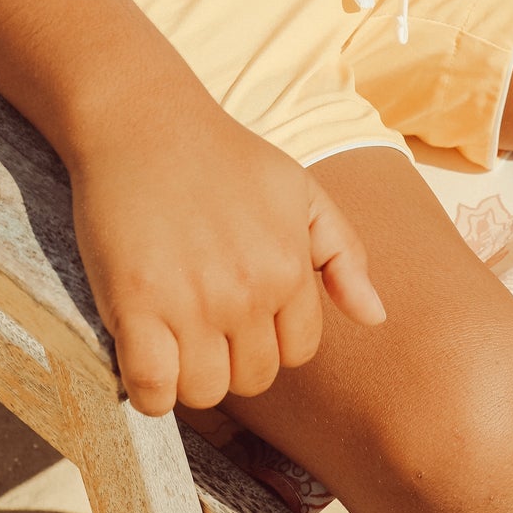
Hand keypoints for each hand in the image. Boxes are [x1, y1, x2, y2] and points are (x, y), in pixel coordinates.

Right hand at [68, 89, 385, 415]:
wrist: (144, 121)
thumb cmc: (223, 157)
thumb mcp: (299, 191)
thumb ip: (344, 254)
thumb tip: (377, 317)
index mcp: (288, 266)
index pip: (297, 352)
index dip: (268, 337)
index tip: (240, 311)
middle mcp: (246, 291)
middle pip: (252, 378)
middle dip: (231, 357)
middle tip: (203, 319)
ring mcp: (190, 301)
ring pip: (204, 391)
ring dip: (188, 375)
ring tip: (171, 333)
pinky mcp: (135, 305)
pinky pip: (152, 389)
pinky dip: (148, 388)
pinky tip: (143, 351)